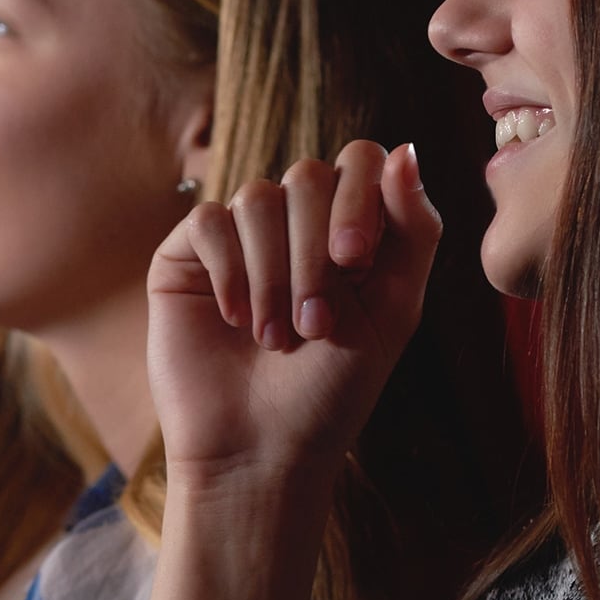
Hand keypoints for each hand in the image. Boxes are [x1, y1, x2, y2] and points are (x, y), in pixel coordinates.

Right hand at [148, 142, 437, 496]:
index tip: (356, 262)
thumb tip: (404, 148)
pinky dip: (230, 271)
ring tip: (276, 337)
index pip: (359, 161)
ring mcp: (238, 237)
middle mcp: (292, 224)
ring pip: (256, 198)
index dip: (359, 198)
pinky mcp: (186, 256)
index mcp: (348, 228)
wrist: (261, 451)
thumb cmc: (332, 390)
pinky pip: (209, 220)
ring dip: (274, 273)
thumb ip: (413, 229)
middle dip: (315, 252)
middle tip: (318, 324)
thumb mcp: (395, 310)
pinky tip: (234, 319)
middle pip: (307, 177)